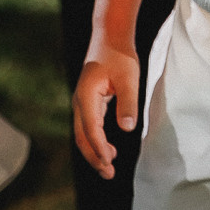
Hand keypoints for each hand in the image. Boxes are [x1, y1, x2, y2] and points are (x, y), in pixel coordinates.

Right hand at [73, 44, 141, 176]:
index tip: (110, 162)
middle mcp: (80, 101)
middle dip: (93, 157)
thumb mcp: (128, 78)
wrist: (110, 35)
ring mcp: (82, 101)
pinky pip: (88, 126)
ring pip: (83, 133)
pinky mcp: (88, 101)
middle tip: (109, 174)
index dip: (99, 148)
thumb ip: (128, 103)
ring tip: (109, 165)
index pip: (91, 129)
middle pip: (82, 136)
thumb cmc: (120, 54)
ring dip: (94, 151)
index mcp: (87, 95)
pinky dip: (96, 140)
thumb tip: (127, 129)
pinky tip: (108, 148)